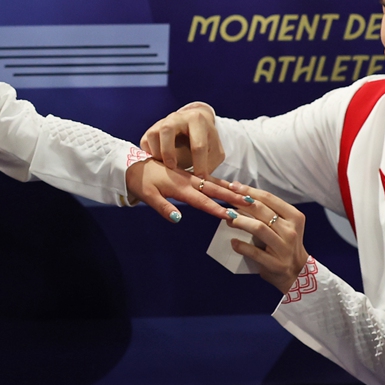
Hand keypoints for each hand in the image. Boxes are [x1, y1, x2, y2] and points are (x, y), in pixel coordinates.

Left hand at [125, 158, 247, 222]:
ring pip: (213, 183)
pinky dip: (221, 184)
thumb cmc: (141, 182)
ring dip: (230, 189)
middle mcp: (188, 180)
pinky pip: (208, 179)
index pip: (202, 201)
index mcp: (179, 187)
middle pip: (213, 189)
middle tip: (250, 202)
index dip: (216, 209)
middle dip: (232, 197)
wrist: (134, 165)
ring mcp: (189, 177)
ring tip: (246, 194)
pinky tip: (229, 187)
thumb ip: (163, 207)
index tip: (232, 215)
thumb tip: (178, 219)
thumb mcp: (148, 196)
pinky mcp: (188, 175)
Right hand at [139, 102, 223, 177]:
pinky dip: (150, 154)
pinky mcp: (152, 130)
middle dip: (168, 151)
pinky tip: (159, 164)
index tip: (200, 179)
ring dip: (158, 153)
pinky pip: (146, 142)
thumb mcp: (214, 152)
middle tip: (172, 168)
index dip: (200, 164)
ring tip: (165, 167)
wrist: (195, 126)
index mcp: (196, 120)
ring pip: (153, 135)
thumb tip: (202, 181)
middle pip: (167, 129)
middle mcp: (177, 117)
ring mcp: (162, 122)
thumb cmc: (206, 141)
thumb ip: (210, 165)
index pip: (197, 144)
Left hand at [223, 182, 308, 293]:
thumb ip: (268, 212)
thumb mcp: (284, 225)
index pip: (269, 198)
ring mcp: (284, 248)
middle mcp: (291, 231)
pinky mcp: (275, 264)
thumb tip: (242, 196)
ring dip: (240, 221)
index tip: (234, 186)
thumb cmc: (286, 245)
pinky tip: (233, 242)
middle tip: (226, 200)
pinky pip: (254, 252)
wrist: (297, 273)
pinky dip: (241, 246)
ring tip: (228, 219)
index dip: (249, 191)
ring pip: (259, 228)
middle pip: (262, 210)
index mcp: (294, 217)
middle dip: (241, 203)